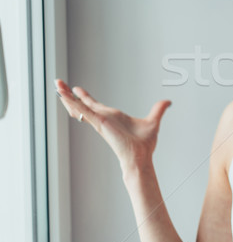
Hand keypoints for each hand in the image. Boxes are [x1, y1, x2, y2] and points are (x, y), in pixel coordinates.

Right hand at [55, 79, 170, 170]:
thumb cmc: (144, 145)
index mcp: (113, 117)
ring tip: (57, 86)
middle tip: (59, 84)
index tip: (77, 89)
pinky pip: (84, 111)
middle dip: (70, 94)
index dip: (85, 97)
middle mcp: (104, 118)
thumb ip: (158, 110)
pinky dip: (74, 103)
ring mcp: (100, 121)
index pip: (95, 105)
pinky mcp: (99, 123)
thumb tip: (167, 102)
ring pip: (79, 107)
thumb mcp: (153, 121)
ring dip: (67, 96)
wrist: (140, 158)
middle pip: (83, 104)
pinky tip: (65, 96)